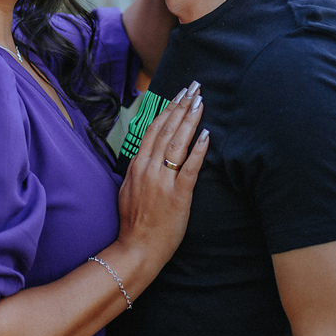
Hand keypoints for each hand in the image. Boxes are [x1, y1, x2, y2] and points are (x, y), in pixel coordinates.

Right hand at [116, 84, 207, 267]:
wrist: (137, 248)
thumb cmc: (134, 222)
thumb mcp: (128, 189)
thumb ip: (138, 170)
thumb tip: (147, 154)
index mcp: (137, 165)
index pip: (153, 129)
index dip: (167, 109)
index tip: (178, 94)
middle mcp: (149, 168)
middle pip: (166, 129)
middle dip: (181, 106)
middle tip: (194, 88)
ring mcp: (163, 181)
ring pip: (178, 143)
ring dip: (190, 120)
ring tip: (201, 102)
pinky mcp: (178, 195)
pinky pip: (190, 168)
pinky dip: (198, 149)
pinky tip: (207, 134)